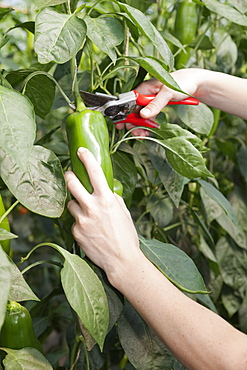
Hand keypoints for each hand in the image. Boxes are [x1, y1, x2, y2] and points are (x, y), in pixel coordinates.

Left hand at [65, 148, 140, 285]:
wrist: (121, 260)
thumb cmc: (126, 235)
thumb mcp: (123, 211)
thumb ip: (112, 198)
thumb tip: (105, 190)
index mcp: (106, 199)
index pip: (94, 172)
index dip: (86, 158)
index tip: (81, 151)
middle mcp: (91, 207)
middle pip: (71, 183)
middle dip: (69, 176)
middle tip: (70, 175)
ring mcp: (81, 220)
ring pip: (71, 204)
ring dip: (76, 205)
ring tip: (87, 213)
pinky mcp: (75, 232)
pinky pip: (74, 221)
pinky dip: (79, 223)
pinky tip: (90, 230)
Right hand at [115, 69, 199, 135]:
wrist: (195, 83)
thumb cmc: (182, 83)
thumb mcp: (168, 93)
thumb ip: (155, 104)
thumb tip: (143, 115)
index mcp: (144, 88)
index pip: (129, 102)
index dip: (124, 114)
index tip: (122, 125)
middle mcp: (144, 94)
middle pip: (133, 111)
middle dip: (133, 124)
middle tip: (138, 134)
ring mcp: (149, 101)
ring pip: (139, 116)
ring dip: (140, 126)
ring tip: (144, 135)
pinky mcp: (155, 105)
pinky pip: (148, 116)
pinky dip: (147, 124)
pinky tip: (150, 130)